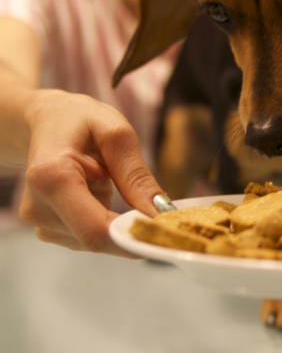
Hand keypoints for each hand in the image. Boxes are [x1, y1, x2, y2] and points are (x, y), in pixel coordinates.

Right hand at [18, 90, 164, 256]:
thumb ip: (136, 176)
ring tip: (109, 183)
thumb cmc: (83, 121)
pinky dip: (104, 221)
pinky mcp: (44, 227)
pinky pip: (87, 237)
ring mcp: (38, 221)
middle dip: (130, 229)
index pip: (95, 230)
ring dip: (115, 221)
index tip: (165, 231)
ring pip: (94, 241)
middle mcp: (36, 206)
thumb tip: (161, 213)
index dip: (133, 237)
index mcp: (52, 177)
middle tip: (154, 206)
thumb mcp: (117, 135)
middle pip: (95, 239)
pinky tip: (98, 192)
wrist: (49, 120)